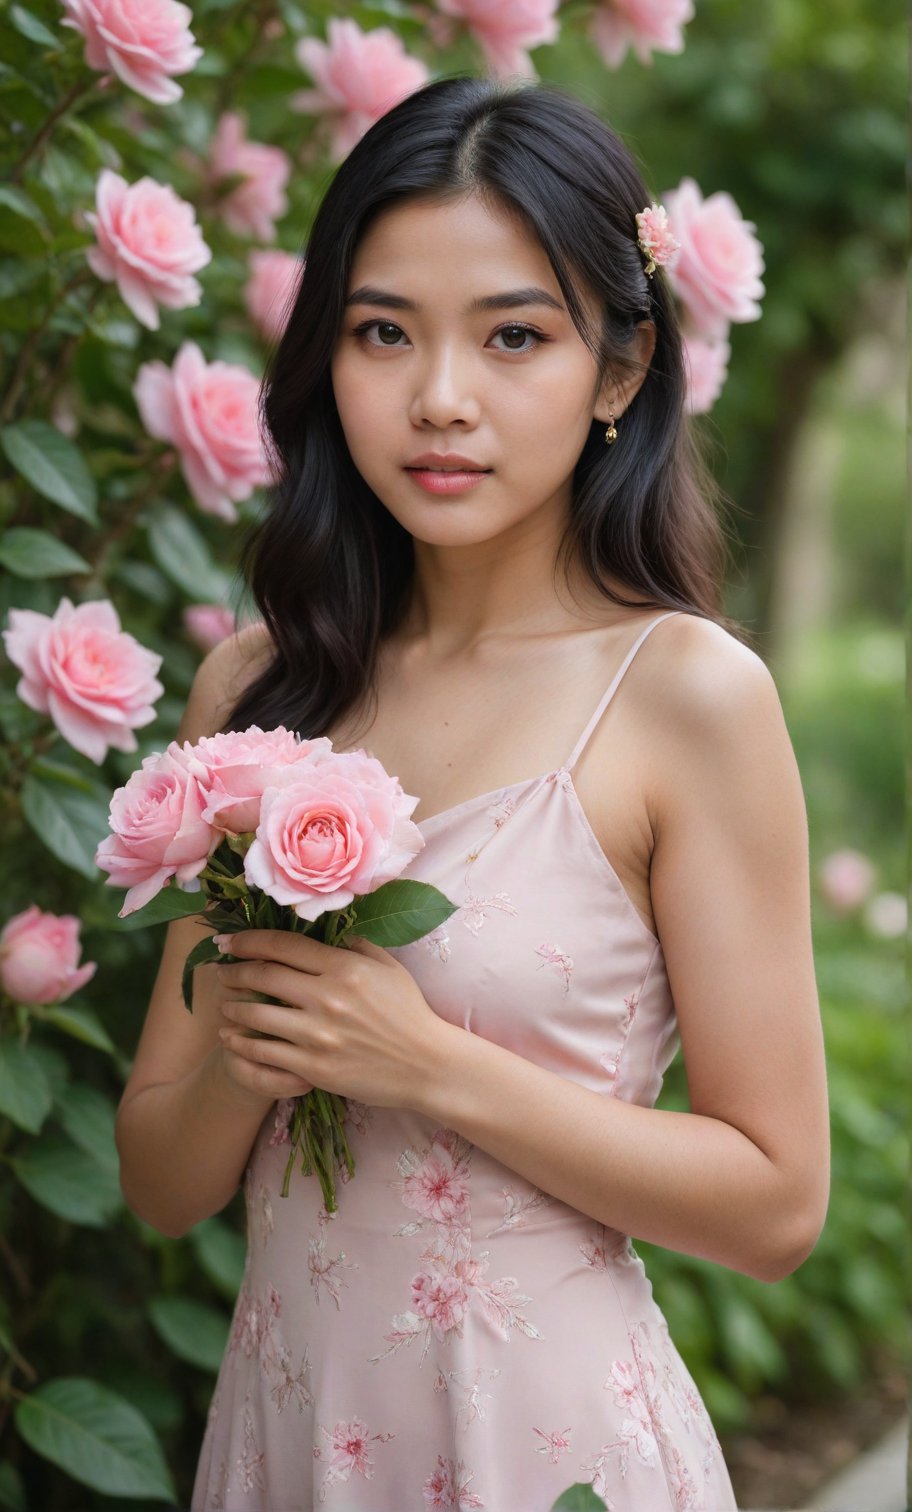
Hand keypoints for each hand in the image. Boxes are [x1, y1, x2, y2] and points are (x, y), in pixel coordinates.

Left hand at [213, 929, 448, 1110]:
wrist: (426, 1064)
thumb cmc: (409, 1012)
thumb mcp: (388, 967)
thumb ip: (355, 945)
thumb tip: (326, 931)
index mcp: (344, 967)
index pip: (283, 945)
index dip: (248, 940)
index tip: (228, 941)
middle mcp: (327, 996)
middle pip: (263, 975)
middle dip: (233, 970)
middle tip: (220, 970)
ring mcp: (317, 1034)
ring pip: (256, 1013)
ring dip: (232, 1006)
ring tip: (224, 1004)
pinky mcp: (313, 1067)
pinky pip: (264, 1051)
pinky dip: (241, 1042)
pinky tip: (232, 1038)